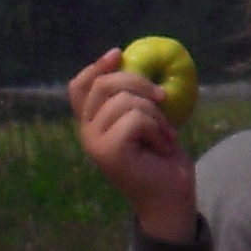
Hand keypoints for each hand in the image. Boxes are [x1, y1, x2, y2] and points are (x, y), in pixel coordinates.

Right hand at [70, 49, 196, 242]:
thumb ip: (132, 98)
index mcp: (92, 123)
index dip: (95, 67)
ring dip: (155, 114)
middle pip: (104, 85)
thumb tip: (129, 62)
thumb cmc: (163, 158)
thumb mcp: (147, 120)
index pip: (79, 87)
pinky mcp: (109, 151)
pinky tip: (163, 146)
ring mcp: (95, 143)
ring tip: (165, 134)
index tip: (118, 54)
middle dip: (139, 83)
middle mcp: (87, 132)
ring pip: (125, 101)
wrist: (172, 196)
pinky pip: (136, 118)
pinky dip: (158, 129)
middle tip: (163, 98)